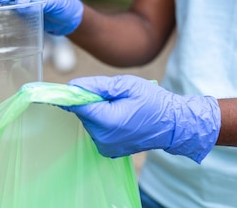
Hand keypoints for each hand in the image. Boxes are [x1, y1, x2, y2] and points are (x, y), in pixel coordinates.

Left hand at [65, 75, 220, 162]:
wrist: (173, 125)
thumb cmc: (153, 102)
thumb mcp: (127, 85)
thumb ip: (98, 86)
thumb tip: (74, 86)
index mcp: (107, 121)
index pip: (77, 106)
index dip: (70, 94)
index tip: (63, 87)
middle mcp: (103, 138)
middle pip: (83, 113)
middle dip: (91, 101)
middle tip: (111, 94)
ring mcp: (105, 146)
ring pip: (89, 121)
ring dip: (97, 111)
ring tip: (119, 105)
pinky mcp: (108, 150)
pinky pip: (96, 130)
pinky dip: (102, 121)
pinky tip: (119, 116)